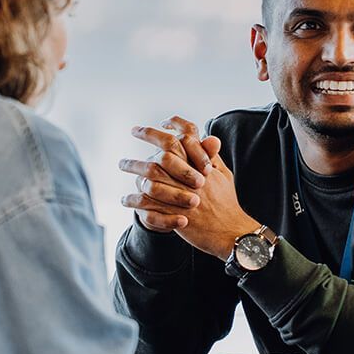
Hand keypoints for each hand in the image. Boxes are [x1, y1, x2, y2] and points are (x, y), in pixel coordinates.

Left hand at [120, 116, 258, 257]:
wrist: (231, 232)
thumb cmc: (227, 203)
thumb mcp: (224, 175)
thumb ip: (212, 157)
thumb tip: (208, 137)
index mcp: (204, 166)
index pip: (188, 136)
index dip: (175, 124)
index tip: (163, 122)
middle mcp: (191, 177)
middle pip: (164, 153)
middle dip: (147, 138)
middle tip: (134, 131)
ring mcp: (181, 195)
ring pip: (151, 177)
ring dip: (134, 167)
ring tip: (122, 163)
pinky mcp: (173, 214)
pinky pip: (147, 204)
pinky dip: (134, 200)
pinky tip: (125, 198)